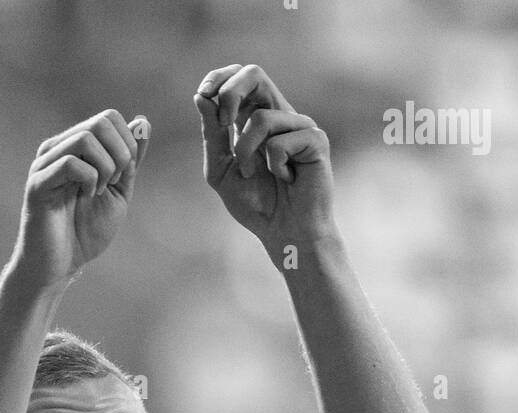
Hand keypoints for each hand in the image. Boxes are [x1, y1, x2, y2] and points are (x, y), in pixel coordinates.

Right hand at [11, 109, 149, 288]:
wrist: (60, 266)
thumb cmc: (85, 232)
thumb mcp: (118, 193)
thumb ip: (130, 161)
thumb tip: (143, 122)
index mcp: (75, 147)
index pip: (109, 118)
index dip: (128, 144)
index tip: (123, 176)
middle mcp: (58, 148)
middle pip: (101, 122)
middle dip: (121, 153)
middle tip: (115, 183)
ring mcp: (45, 163)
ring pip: (86, 138)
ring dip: (106, 167)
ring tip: (100, 191)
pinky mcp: (37, 183)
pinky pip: (70, 162)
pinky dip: (89, 179)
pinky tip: (87, 197)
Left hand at [194, 65, 335, 264]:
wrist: (284, 233)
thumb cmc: (256, 206)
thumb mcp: (221, 171)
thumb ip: (212, 135)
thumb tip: (201, 96)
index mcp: (253, 118)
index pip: (238, 77)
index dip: (219, 78)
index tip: (204, 94)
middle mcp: (277, 115)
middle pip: (254, 74)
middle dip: (230, 93)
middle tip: (223, 124)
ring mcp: (298, 125)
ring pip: (262, 117)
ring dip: (246, 151)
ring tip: (253, 175)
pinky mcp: (315, 139)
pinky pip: (281, 141)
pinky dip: (274, 165)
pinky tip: (286, 180)